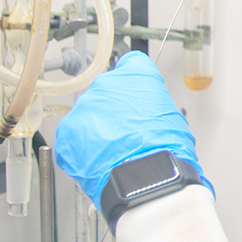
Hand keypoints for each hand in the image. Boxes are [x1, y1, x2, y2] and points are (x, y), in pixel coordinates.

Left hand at [55, 51, 211, 207]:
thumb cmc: (165, 148)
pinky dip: (82, 148)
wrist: (145, 176)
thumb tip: (148, 114)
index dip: (133, 82)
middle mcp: (106, 84)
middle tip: (126, 131)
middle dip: (113, 110)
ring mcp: (84, 107)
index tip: (133, 94)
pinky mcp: (67, 131)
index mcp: (135, 74)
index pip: (131, 65)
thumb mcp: (173, 115)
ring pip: (88, 115)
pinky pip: (73, 137)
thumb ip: (153, 104)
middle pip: (106, 92)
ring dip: (97, 129)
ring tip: (113, 150)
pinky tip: (99, 160)